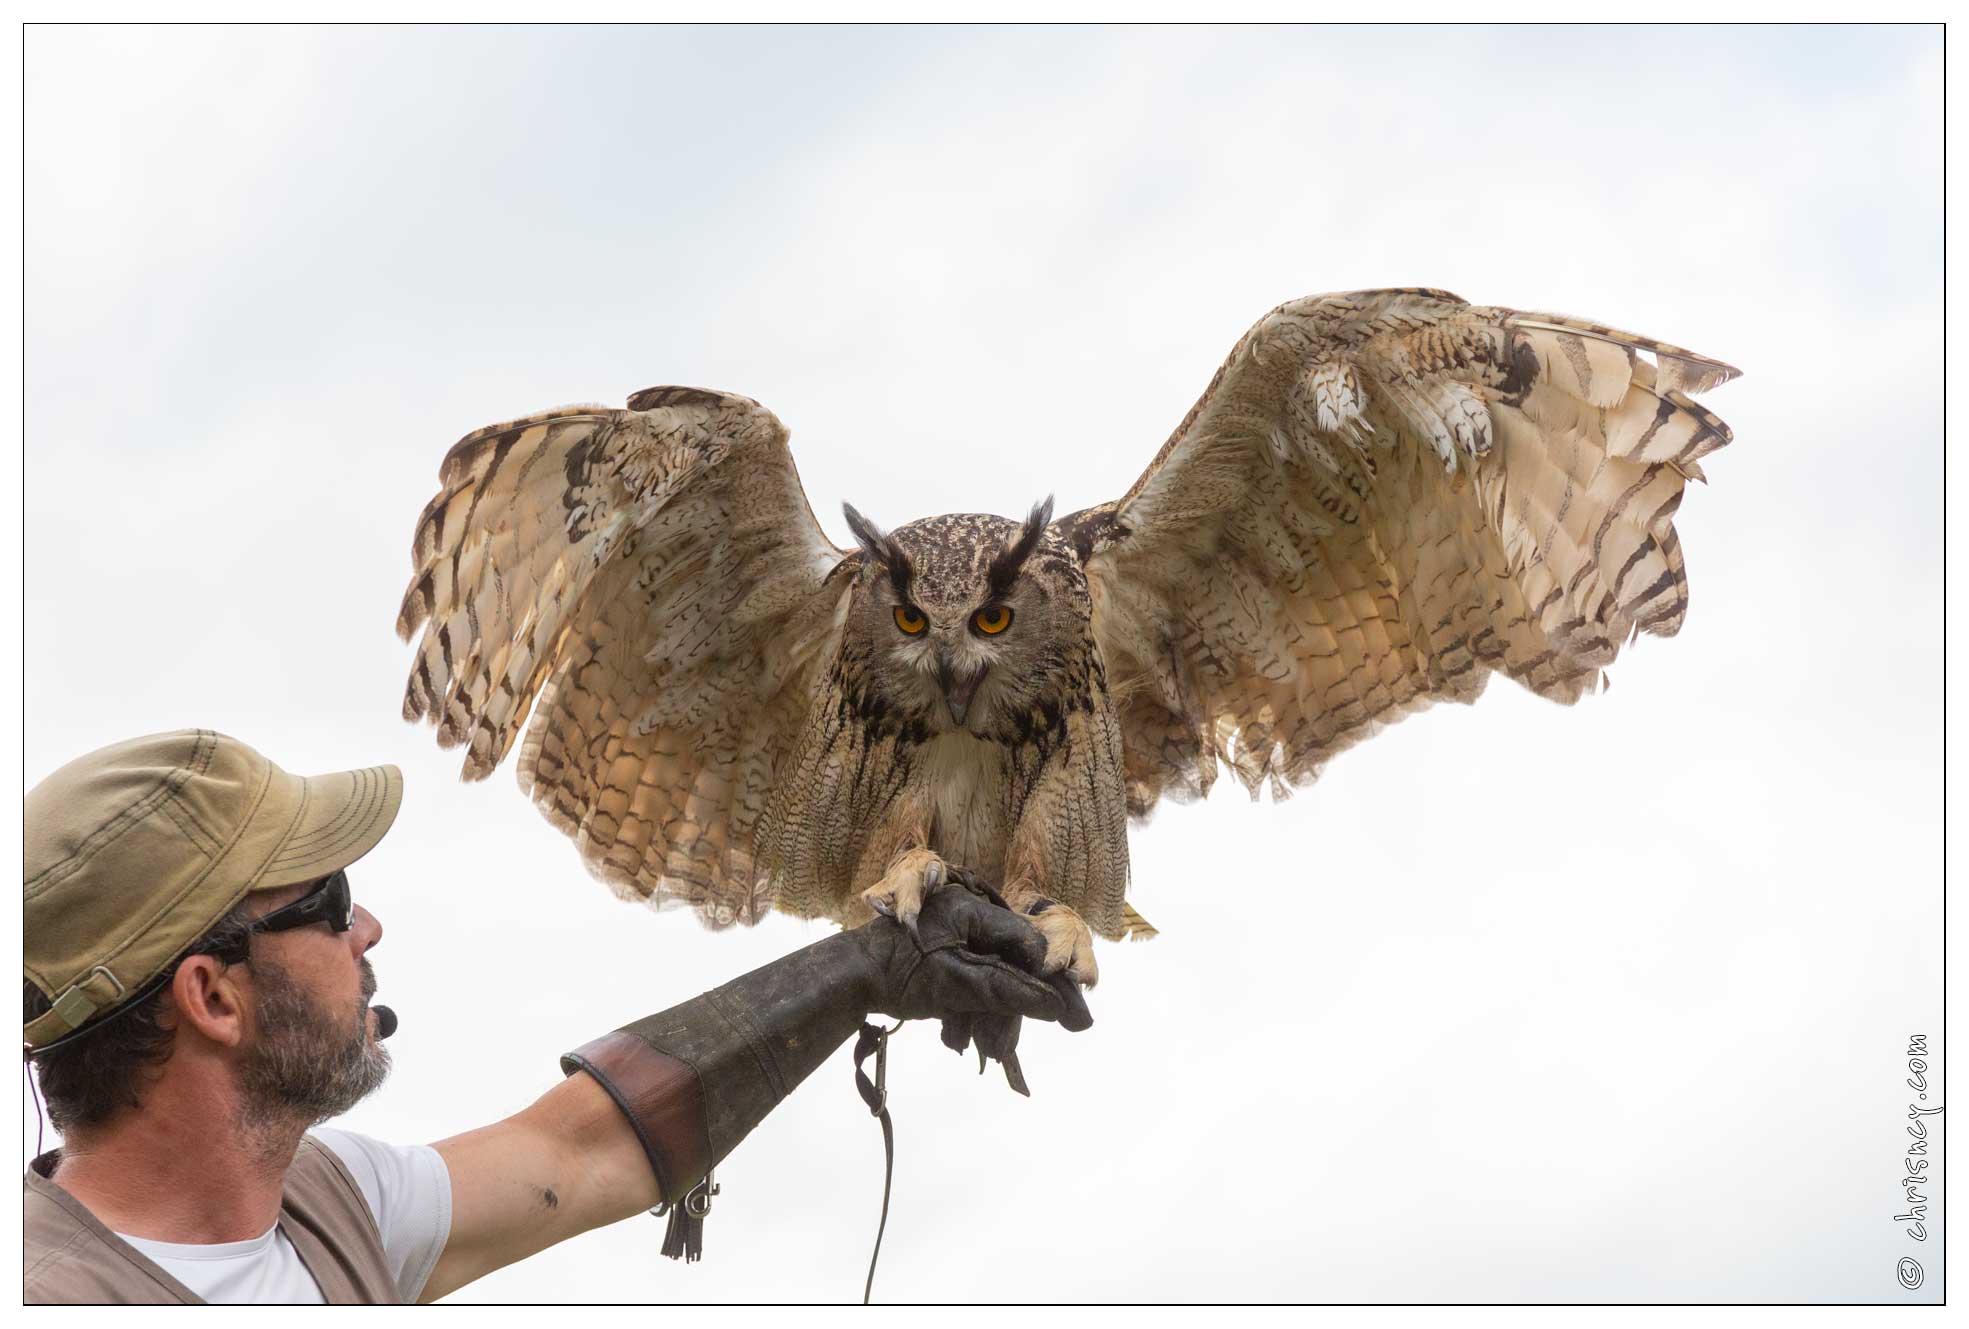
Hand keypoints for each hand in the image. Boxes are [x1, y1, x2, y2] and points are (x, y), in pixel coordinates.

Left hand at [850, 869, 1093, 1032]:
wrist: (847, 979)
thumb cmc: (898, 976)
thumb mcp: (957, 985)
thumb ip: (1009, 992)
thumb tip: (1056, 1004)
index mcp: (971, 910)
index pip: (1025, 941)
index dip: (1048, 976)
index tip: (1069, 1009)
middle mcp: (966, 917)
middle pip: (1009, 962)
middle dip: (1014, 1005)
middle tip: (1025, 1041)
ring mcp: (954, 935)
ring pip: (992, 975)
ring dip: (992, 1014)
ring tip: (990, 1050)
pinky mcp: (943, 954)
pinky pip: (972, 979)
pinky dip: (973, 1008)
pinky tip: (967, 1037)